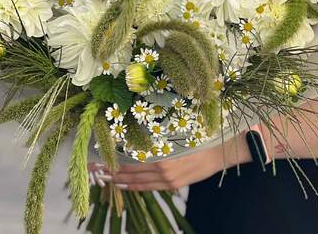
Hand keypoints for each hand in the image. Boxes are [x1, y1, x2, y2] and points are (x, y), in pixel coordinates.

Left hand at [88, 137, 243, 190]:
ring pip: (139, 182)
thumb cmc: (199, 135)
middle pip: (132, 172)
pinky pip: (150, 188)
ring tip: (106, 179)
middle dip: (113, 172)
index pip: (132, 160)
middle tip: (97, 169)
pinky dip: (136, 187)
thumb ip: (157, 136)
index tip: (101, 158)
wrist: (221, 151)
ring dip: (121, 181)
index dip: (115, 160)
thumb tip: (137, 129)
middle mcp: (163, 169)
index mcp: (163, 155)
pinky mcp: (174, 184)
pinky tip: (126, 186)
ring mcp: (168, 180)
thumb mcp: (176, 131)